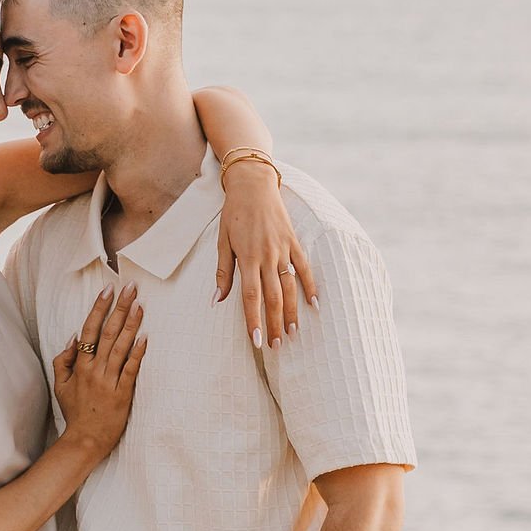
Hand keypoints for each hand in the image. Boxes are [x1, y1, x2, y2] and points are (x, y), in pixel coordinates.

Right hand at [52, 284, 146, 454]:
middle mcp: (94, 369)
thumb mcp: (61, 385)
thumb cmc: (75, 412)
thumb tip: (73, 338)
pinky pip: (131, 369)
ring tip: (139, 305)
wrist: (85, 439)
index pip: (90, 330)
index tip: (107, 290)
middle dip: (119, 308)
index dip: (99, 308)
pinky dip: (137, 352)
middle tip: (130, 287)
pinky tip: (145, 337)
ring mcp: (109, 381)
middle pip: (108, 332)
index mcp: (80, 365)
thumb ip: (63, 360)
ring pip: (121, 346)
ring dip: (131, 324)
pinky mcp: (123, 393)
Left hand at [215, 164, 317, 348]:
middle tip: (274, 345)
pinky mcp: (294, 241)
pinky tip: (314, 304)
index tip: (255, 341)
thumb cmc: (234, 214)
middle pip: (272, 297)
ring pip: (289, 287)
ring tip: (291, 333)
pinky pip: (304, 267)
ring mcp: (283, 249)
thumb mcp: (222, 241)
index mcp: (247, 258)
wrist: (253, 184)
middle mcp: (267, 256)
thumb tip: (216, 300)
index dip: (254, 320)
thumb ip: (223, 272)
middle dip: (273, 324)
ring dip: (291, 312)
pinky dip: (310, 286)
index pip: (250, 297)